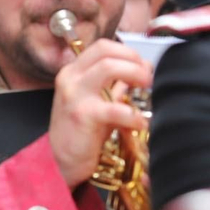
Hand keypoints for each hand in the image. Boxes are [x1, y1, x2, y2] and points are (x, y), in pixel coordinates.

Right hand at [48, 39, 151, 187]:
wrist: (60, 163)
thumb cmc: (81, 134)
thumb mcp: (97, 103)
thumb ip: (113, 87)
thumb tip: (137, 73)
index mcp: (73, 72)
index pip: (102, 47)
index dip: (127, 52)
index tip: (143, 66)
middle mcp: (70, 78)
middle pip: (106, 51)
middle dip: (134, 60)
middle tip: (148, 77)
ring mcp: (74, 94)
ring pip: (109, 67)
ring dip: (135, 74)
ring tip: (147, 89)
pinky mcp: (82, 115)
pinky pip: (115, 107)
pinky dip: (133, 114)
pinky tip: (141, 123)